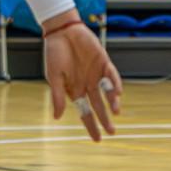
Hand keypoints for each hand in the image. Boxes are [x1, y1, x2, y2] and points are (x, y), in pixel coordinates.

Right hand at [43, 18, 120, 140]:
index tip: (97, 139)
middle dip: (105, 120)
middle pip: (98, 106)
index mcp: (75, 90)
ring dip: (112, 102)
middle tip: (112, 132)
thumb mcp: (54, 77)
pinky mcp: (103, 62)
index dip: (91, 125)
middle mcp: (87, 85)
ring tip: (116, 111)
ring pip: (107, 93)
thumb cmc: (54, 53)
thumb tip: (56, 117)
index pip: (85, 112)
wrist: (62, 31)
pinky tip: (117, 92)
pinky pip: (111, 75)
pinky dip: (114, 83)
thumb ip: (58, 96)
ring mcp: (96, 74)